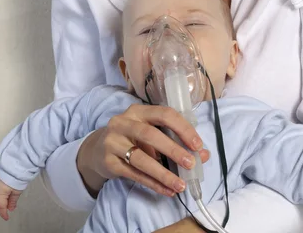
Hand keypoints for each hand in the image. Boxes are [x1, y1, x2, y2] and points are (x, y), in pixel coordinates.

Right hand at [0, 170, 22, 220]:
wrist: (12, 162)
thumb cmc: (15, 176)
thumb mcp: (17, 191)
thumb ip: (13, 201)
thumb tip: (11, 208)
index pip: (0, 207)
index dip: (3, 213)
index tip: (7, 217)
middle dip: (2, 204)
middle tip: (10, 205)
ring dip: (0, 196)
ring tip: (8, 196)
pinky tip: (4, 188)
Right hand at [77, 104, 209, 196]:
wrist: (98, 150)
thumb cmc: (132, 138)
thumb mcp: (151, 133)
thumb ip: (176, 141)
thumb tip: (203, 155)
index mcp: (138, 111)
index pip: (164, 114)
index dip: (183, 129)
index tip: (198, 145)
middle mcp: (123, 123)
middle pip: (150, 135)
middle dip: (173, 150)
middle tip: (191, 164)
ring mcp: (113, 142)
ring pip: (141, 159)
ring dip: (163, 173)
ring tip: (181, 185)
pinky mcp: (109, 162)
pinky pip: (134, 175)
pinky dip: (153, 183)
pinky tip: (167, 190)